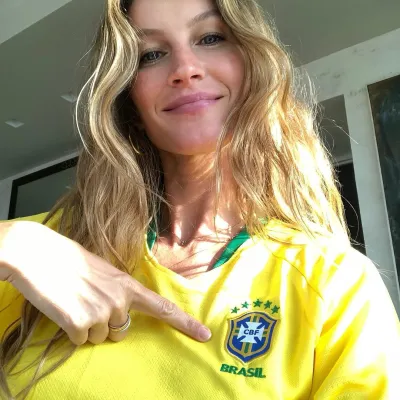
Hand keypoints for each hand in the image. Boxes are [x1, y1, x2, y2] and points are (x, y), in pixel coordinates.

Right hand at [1, 221, 211, 344]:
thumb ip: (117, 289)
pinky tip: (64, 309)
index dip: (185, 323)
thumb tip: (119, 311)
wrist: (37, 253)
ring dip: (87, 326)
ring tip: (74, 301)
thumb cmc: (68, 257)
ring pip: (100, 337)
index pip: (162, 307)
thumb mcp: (102, 269)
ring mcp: (101, 313)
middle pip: (122, 331)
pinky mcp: (80, 325)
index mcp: (127, 284)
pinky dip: (71, 330)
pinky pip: (81, 340)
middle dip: (107, 323)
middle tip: (88, 301)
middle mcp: (120, 300)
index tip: (204, 334)